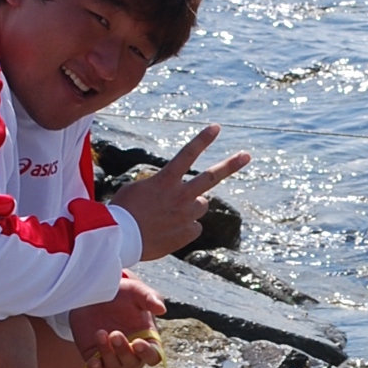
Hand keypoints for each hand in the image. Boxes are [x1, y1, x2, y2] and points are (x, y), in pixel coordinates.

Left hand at [70, 275, 163, 367]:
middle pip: (132, 362)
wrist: (93, 293)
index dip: (148, 353)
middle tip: (115, 334)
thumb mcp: (135, 291)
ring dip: (108, 353)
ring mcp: (111, 354)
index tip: (138, 343)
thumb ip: (149, 298)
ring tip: (100, 333)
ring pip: (114, 365)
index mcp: (145, 338)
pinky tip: (92, 362)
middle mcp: (130, 350)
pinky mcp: (93, 356)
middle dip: (124, 350)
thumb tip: (161, 309)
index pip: (153, 355)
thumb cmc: (120, 293)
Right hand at [109, 128, 249, 259]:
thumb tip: (173, 194)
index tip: (216, 128)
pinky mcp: (188, 233)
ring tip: (171, 214)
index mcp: (165, 180)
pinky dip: (185, 228)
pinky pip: (194, 227)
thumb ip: (160, 186)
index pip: (187, 154)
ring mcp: (186, 215)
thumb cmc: (124, 212)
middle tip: (246, 156)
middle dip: (231, 165)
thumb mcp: (138, 189)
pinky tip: (169, 231)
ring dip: (191, 206)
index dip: (203, 140)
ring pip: (201, 205)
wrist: (121, 240)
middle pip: (211, 177)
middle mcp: (180, 195)